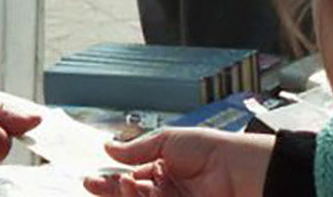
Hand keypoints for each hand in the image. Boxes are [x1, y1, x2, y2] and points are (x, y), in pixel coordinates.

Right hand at [82, 129, 275, 196]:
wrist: (242, 169)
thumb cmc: (213, 150)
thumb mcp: (169, 142)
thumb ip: (137, 149)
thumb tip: (108, 147)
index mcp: (164, 171)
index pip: (130, 180)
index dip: (109, 182)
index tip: (91, 180)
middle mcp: (167, 191)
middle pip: (131, 196)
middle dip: (112, 192)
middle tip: (97, 183)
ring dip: (127, 196)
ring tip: (123, 182)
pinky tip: (138, 189)